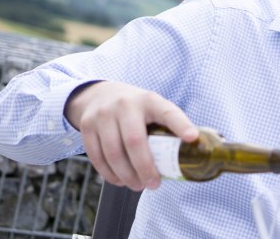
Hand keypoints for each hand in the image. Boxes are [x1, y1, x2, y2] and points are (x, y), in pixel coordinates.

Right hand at [65, 80, 198, 190]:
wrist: (99, 94)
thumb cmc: (134, 108)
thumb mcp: (152, 107)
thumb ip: (167, 126)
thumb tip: (190, 153)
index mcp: (149, 101)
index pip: (167, 112)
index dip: (181, 125)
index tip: (192, 138)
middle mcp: (125, 105)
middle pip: (135, 141)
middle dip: (145, 168)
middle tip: (153, 184)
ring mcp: (103, 115)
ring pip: (113, 153)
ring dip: (127, 175)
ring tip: (137, 185)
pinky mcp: (87, 126)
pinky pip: (97, 156)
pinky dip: (109, 174)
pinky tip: (120, 180)